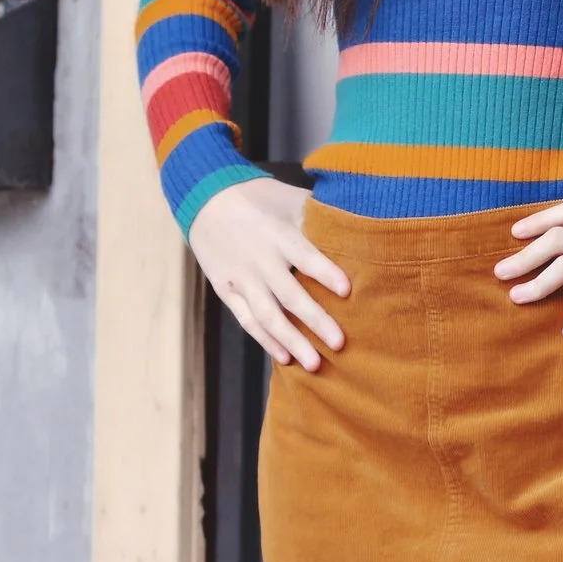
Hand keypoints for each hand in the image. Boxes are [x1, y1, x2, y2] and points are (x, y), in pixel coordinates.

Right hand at [188, 177, 349, 371]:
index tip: (348, 291)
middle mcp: (260, 260)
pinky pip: (247, 320)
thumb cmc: (258, 196)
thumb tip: (357, 225)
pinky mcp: (226, 290)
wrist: (205, 198)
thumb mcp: (288, 198)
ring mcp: (241, 279)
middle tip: (339, 343)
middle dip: (315, 320)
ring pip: (267, 316)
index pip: (305, 256)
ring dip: (292, 341)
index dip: (326, 273)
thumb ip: (318, 215)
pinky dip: (265, 340)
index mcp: (278, 234)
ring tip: (315, 364)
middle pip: (289, 295)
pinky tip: (285, 357)